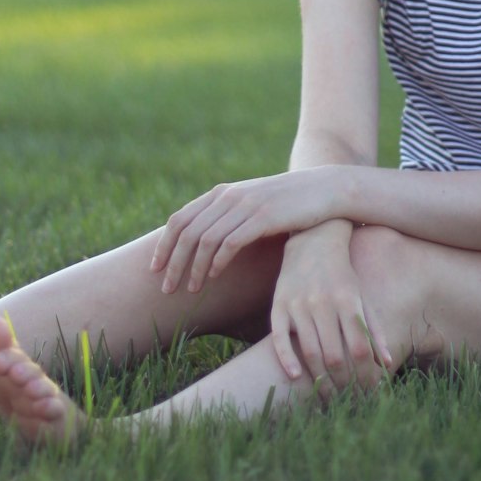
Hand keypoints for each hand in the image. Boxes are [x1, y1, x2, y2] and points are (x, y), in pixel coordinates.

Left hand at [149, 165, 345, 294]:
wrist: (325, 190)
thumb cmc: (288, 205)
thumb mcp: (252, 206)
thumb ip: (228, 218)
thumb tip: (203, 245)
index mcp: (222, 193)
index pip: (180, 219)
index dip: (164, 245)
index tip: (155, 269)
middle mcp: (229, 196)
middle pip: (187, 231)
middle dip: (172, 262)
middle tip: (165, 287)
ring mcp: (245, 205)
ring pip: (205, 240)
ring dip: (193, 268)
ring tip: (190, 290)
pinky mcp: (263, 217)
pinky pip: (230, 242)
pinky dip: (217, 262)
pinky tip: (213, 277)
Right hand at [270, 222, 392, 397]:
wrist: (311, 239)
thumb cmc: (342, 274)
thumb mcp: (361, 295)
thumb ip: (374, 327)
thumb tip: (388, 362)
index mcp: (347, 300)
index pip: (359, 349)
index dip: (365, 376)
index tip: (368, 393)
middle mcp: (323, 302)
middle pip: (335, 355)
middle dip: (343, 384)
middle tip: (347, 400)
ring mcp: (298, 304)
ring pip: (310, 351)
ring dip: (319, 379)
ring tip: (326, 396)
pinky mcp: (278, 305)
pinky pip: (280, 337)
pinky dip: (287, 359)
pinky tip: (295, 377)